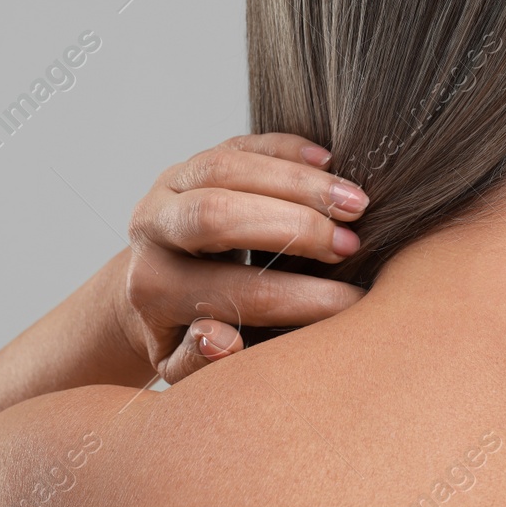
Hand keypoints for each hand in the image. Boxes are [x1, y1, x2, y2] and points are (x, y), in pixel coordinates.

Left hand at [120, 132, 368, 383]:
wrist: (148, 282)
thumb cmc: (184, 329)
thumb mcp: (183, 362)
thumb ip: (202, 361)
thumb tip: (224, 337)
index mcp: (153, 289)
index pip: (235, 292)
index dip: (302, 298)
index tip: (354, 302)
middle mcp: (151, 229)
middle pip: (217, 216)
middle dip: (295, 228)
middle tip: (354, 246)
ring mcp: (169, 185)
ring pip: (229, 168)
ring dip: (300, 183)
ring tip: (357, 203)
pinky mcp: (194, 160)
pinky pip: (241, 144)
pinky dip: (287, 148)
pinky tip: (330, 161)